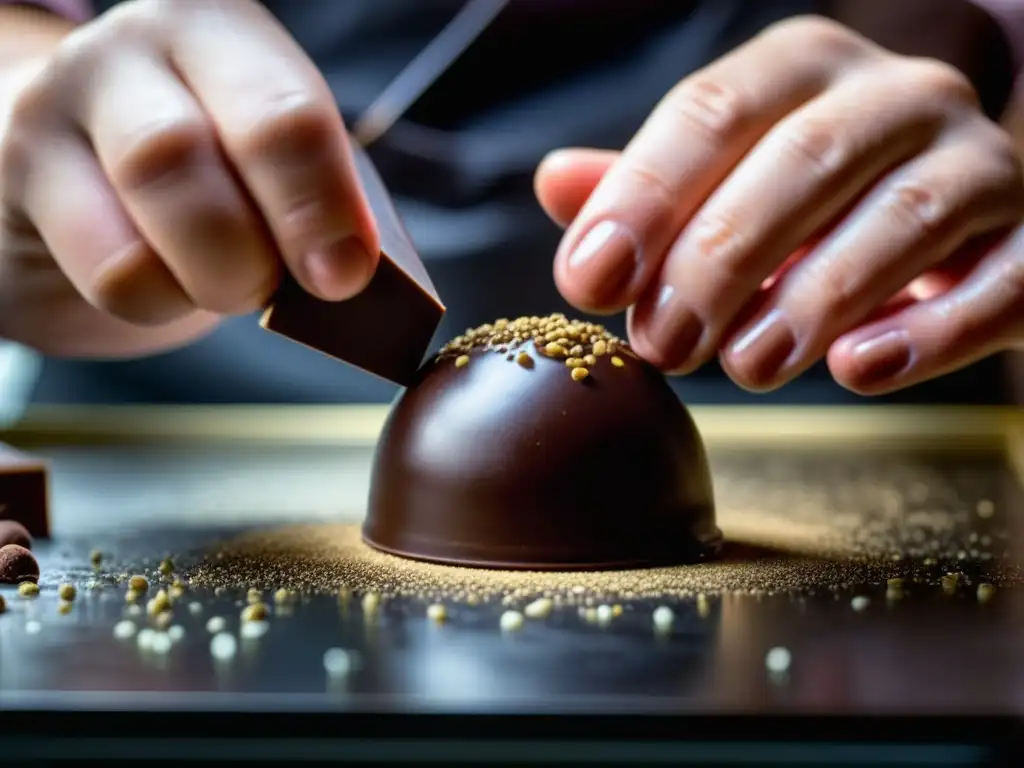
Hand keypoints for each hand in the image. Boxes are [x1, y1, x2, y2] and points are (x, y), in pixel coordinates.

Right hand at [0, 0, 376, 357]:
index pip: (283, 114)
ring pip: (129, 218)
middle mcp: (133, 48)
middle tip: (274, 290)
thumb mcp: (272, 164)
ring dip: (203, 281)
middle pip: (182, 152)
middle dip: (250, 252)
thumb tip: (354, 268)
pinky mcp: (19, 176)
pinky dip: (155, 300)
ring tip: (223, 285)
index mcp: (224, 32)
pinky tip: (164, 282)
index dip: (320, 205)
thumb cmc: (211, 170)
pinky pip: (105, 269)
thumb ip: (315, 197)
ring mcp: (56, 107)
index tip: (344, 273)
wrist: (86, 169)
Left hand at [536, 15, 1023, 394]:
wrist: (958, 211)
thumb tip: (556, 184)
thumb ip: (650, 186)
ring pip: (905, 216)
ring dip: (815, 296)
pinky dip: (932, 329)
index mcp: (802, 69)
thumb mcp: (728, 178)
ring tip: (747, 365)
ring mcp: (981, 161)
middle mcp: (898, 95)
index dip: (644, 197)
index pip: (710, 112)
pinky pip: (1001, 282)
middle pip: (803, 161)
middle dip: (720, 258)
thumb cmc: (816, 201)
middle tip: (665, 342)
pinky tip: (858, 368)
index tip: (591, 279)